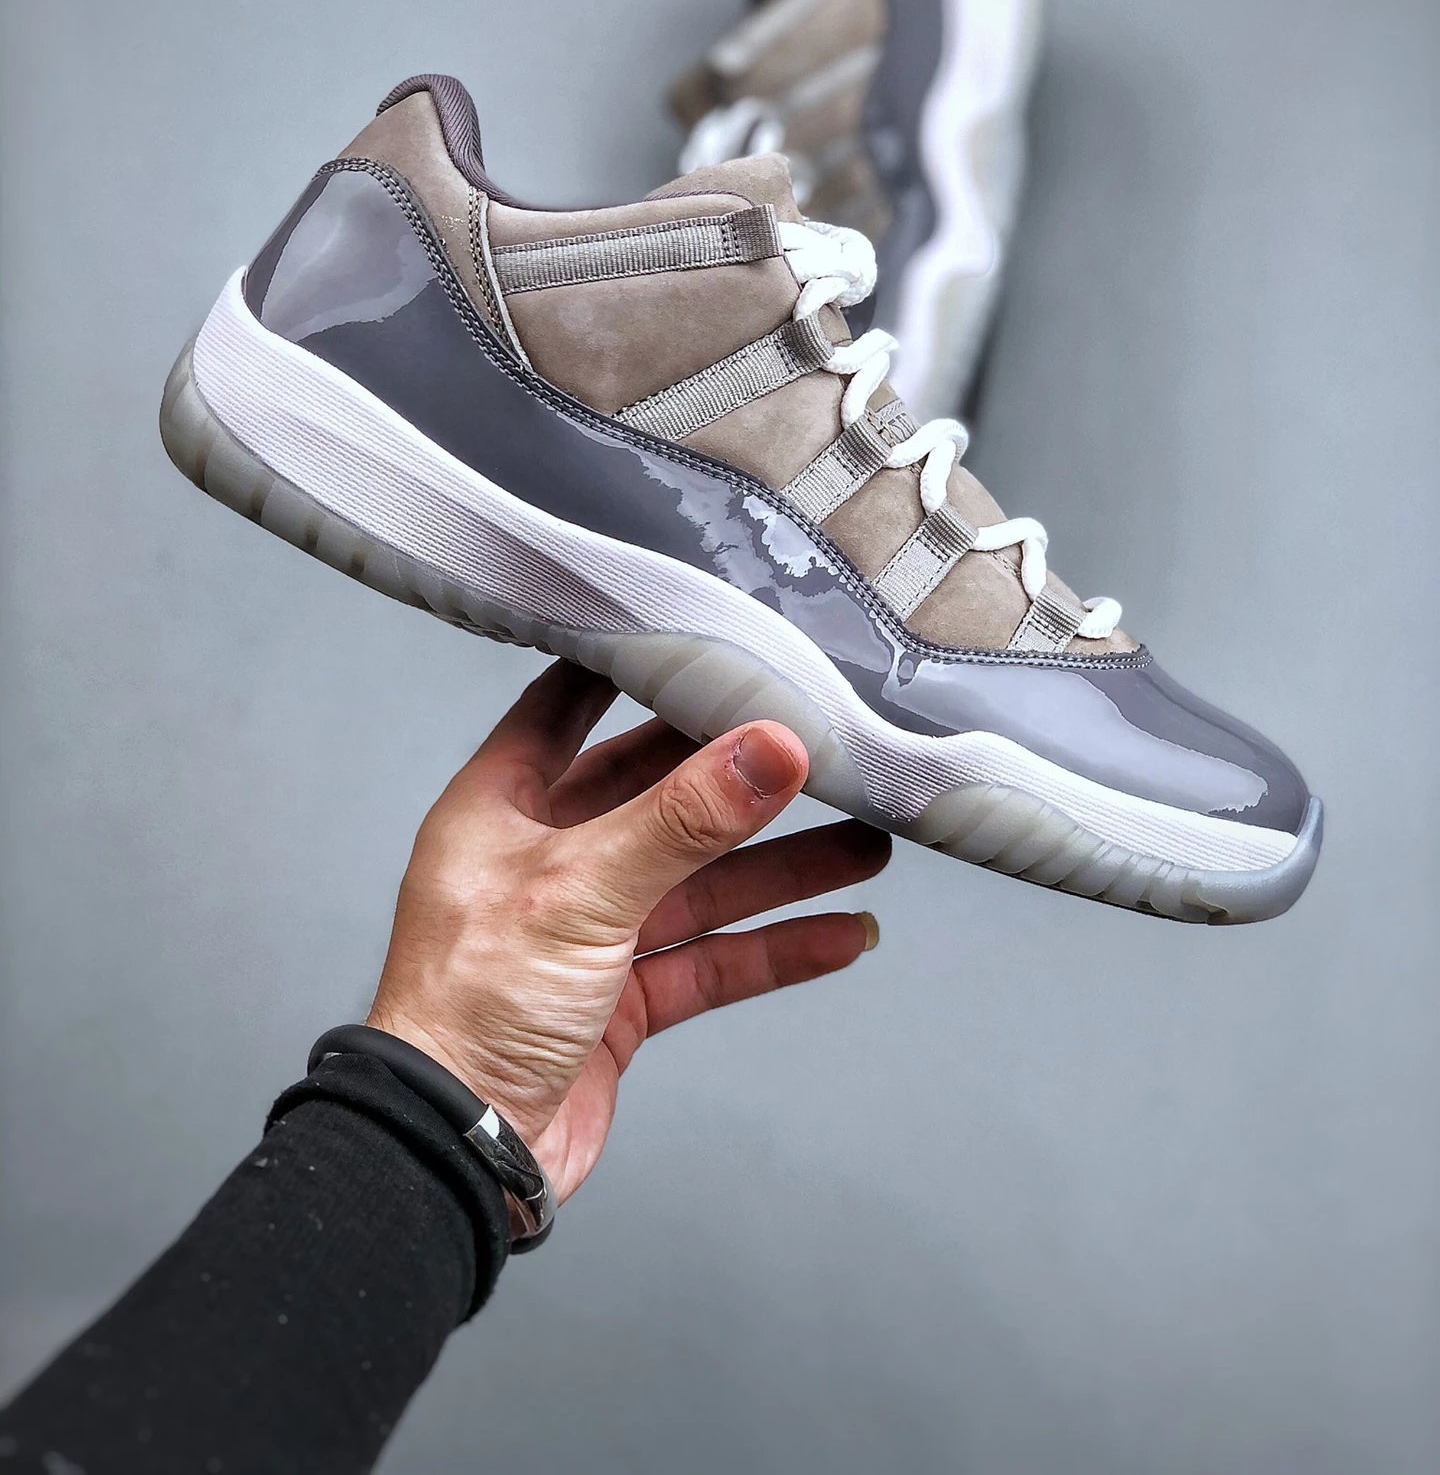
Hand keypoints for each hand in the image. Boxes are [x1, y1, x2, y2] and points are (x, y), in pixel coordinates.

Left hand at [367, 660, 887, 1203]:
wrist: (458, 1154)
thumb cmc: (472, 1007)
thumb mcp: (581, 890)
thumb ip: (683, 820)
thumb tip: (770, 746)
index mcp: (502, 808)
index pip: (566, 708)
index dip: (629, 673)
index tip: (700, 639)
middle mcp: (543, 861)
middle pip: (657, 798)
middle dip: (739, 783)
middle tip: (820, 753)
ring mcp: (584, 933)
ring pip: (697, 884)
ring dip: (777, 868)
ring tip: (866, 846)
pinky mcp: (620, 1001)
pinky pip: (709, 960)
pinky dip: (771, 949)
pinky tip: (840, 936)